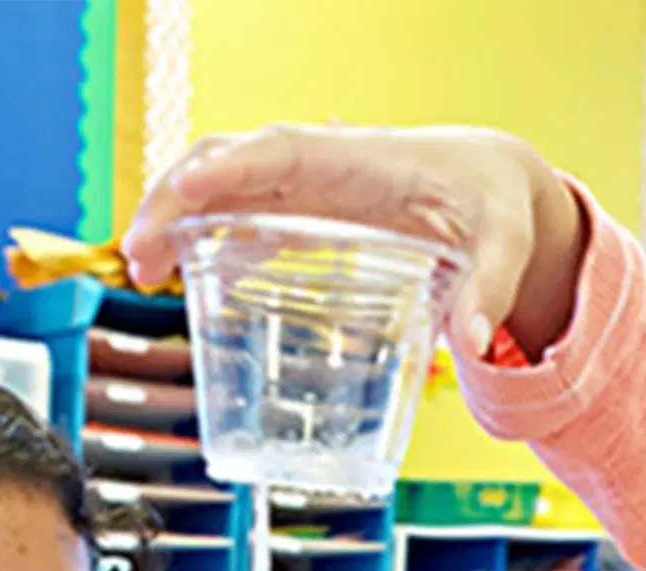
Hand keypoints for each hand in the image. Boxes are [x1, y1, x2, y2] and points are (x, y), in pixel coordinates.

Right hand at [121, 123, 588, 359]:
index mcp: (358, 160)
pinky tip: (182, 278)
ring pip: (222, 184)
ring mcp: (307, 186)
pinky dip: (207, 236)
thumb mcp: (505, 243)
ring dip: (176, 218)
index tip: (182, 193)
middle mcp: (321, 164)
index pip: (275, 151)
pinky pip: (242, 212)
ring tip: (143, 270)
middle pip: (227, 163)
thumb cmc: (497, 203)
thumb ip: (489, 290)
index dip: (225, 169)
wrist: (495, 183)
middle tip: (139, 257)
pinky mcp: (308, 210)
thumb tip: (472, 344)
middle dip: (175, 199)